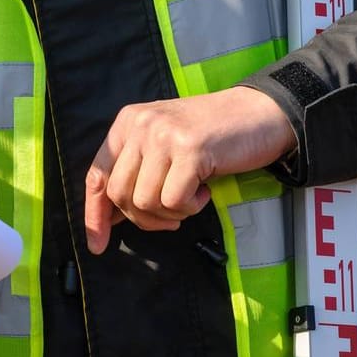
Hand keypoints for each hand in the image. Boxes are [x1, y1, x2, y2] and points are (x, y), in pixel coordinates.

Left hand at [84, 86, 297, 253]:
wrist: (261, 112)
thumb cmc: (214, 135)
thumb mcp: (164, 144)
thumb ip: (137, 170)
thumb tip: (112, 216)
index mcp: (126, 123)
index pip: (97, 175)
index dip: (95, 214)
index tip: (97, 244)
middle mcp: (139, 125)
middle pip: (119, 194)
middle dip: (143, 217)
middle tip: (171, 215)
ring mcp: (163, 136)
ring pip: (144, 201)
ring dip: (170, 213)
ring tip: (191, 197)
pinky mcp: (190, 150)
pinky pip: (173, 201)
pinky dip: (189, 207)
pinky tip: (204, 191)